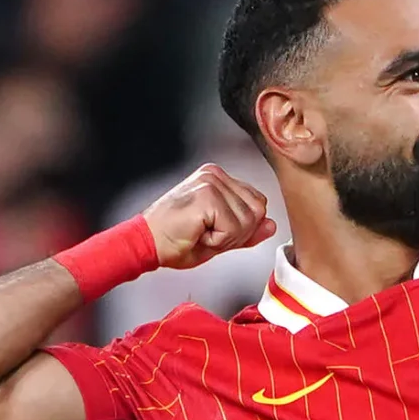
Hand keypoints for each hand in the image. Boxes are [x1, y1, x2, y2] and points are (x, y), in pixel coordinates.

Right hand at [142, 164, 276, 269]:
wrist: (146, 244)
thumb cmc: (175, 240)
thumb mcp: (220, 238)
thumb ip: (247, 231)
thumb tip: (272, 225)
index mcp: (219, 178)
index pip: (258, 204)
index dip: (243, 227)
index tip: (213, 230)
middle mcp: (216, 175)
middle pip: (258, 211)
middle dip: (237, 233)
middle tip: (207, 233)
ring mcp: (211, 182)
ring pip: (248, 221)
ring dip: (226, 237)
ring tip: (200, 232)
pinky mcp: (207, 196)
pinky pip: (234, 228)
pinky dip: (218, 240)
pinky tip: (198, 233)